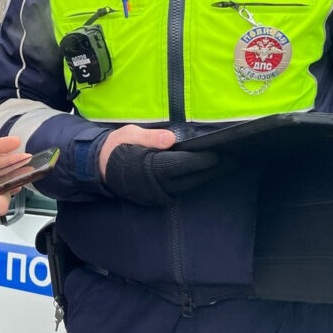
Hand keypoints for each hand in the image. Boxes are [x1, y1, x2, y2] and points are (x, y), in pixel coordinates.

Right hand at [99, 124, 219, 205]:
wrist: (98, 167)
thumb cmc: (116, 147)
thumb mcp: (129, 134)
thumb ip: (149, 136)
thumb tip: (169, 138)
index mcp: (151, 168)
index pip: (184, 164)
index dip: (203, 160)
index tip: (220, 153)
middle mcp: (157, 185)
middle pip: (192, 178)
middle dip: (213, 170)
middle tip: (234, 160)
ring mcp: (157, 194)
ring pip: (189, 187)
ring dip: (206, 177)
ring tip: (224, 166)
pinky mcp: (157, 198)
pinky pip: (181, 191)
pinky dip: (194, 182)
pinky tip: (204, 174)